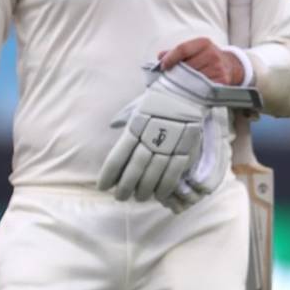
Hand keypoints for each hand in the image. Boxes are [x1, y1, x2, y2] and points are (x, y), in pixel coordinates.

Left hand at [98, 66, 210, 202]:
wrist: (187, 91)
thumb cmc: (159, 100)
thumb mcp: (137, 107)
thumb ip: (124, 119)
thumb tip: (112, 126)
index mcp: (135, 127)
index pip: (118, 156)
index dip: (109, 174)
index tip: (103, 187)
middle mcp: (151, 137)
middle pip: (135, 167)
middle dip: (126, 186)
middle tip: (120, 198)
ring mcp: (170, 143)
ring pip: (155, 173)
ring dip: (145, 189)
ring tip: (139, 198)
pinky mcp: (186, 148)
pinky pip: (175, 172)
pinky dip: (166, 186)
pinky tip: (159, 195)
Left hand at [160, 37, 243, 85]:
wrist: (231, 66)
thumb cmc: (208, 57)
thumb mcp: (195, 49)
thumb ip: (177, 52)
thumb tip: (160, 57)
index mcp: (204, 43)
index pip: (183, 49)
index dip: (170, 58)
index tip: (163, 66)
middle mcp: (212, 54)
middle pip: (186, 66)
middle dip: (177, 73)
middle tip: (171, 78)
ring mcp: (218, 68)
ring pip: (193, 78)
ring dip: (185, 83)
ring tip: (183, 83)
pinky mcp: (221, 81)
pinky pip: (202, 87)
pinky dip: (195, 89)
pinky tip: (193, 88)